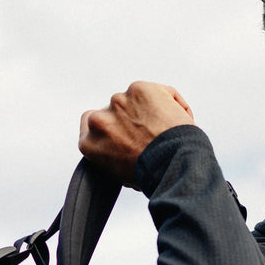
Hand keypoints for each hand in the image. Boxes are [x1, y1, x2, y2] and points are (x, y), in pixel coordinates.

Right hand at [79, 81, 194, 186]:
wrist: (173, 163)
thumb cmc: (154, 175)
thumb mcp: (122, 175)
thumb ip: (114, 155)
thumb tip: (123, 151)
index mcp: (89, 142)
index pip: (89, 124)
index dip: (108, 125)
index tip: (121, 131)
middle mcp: (98, 120)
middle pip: (113, 110)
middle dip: (130, 117)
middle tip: (149, 132)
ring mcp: (118, 101)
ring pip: (135, 100)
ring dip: (147, 109)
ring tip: (164, 130)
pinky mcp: (139, 89)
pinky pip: (156, 92)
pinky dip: (168, 102)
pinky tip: (176, 120)